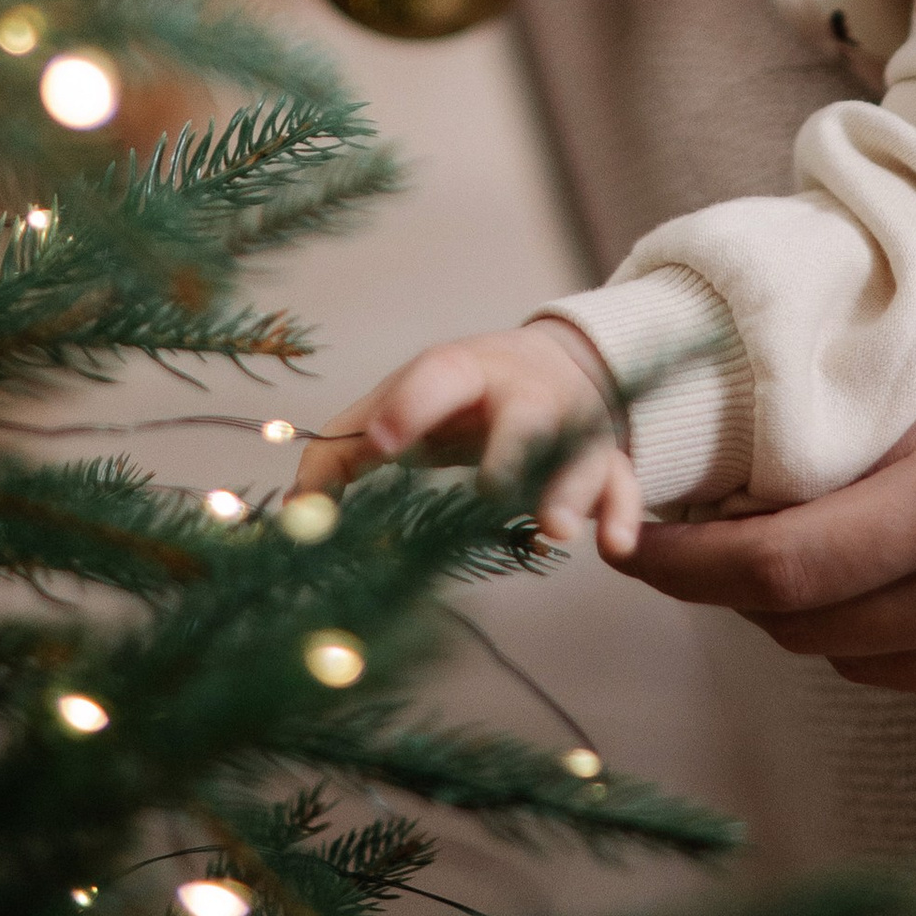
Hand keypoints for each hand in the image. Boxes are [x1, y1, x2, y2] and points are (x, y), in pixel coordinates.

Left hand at [292, 322, 643, 558]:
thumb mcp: (401, 404)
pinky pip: (624, 486)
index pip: (438, 376)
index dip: (409, 405)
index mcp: (466, 370)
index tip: (380, 444)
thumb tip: (291, 515)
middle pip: (525, 413)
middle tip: (492, 489)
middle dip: (511, 449)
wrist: (556, 367)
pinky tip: (613, 547)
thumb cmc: (457, 397)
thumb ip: (344, 451)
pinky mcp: (608, 462)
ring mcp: (573, 425)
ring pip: (584, 452)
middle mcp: (526, 392)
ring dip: (571, 491)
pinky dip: (623, 515)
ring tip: (554, 532)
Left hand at [623, 308, 915, 741]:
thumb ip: (891, 443)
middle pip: (815, 634)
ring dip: (837, 620)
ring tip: (846, 545)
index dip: (687, 568)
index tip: (630, 545)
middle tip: (729, 530)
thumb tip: (774, 490)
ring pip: (878, 674)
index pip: (781, 572)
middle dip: (753, 589)